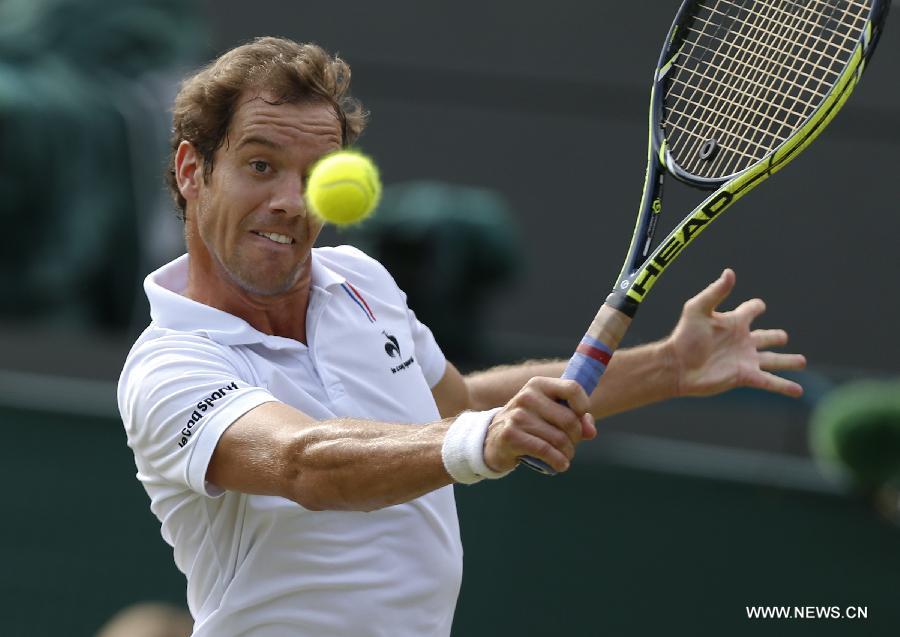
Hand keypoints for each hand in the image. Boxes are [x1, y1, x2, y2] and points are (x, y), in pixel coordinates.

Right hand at [483, 378, 596, 473]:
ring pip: (560, 438)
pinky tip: (560, 465)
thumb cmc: (530, 424)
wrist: (493, 439)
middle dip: (576, 437)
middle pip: (570, 419)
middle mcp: (527, 396)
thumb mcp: (551, 414)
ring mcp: (517, 415)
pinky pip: (546, 450)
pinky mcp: (511, 435)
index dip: (583, 406)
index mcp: (538, 384)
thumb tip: (590, 431)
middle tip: (570, 444)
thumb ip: (576, 418)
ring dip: (568, 452)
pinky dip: (558, 461)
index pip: (572, 388)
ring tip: (564, 456)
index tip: (580, 418)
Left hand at [665, 269, 805, 398]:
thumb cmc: (684, 336)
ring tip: (802, 361)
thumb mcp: (698, 309)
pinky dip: (784, 386)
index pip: (751, 310)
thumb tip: (729, 272)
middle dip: (776, 337)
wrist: (677, 366)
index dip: (756, 307)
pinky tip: (799, 391)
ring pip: (773, 360)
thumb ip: (715, 292)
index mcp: (733, 322)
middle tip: (783, 337)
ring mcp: (745, 360)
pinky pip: (770, 382)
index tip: (759, 307)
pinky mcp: (745, 376)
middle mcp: (741, 341)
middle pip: (766, 337)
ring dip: (788, 361)